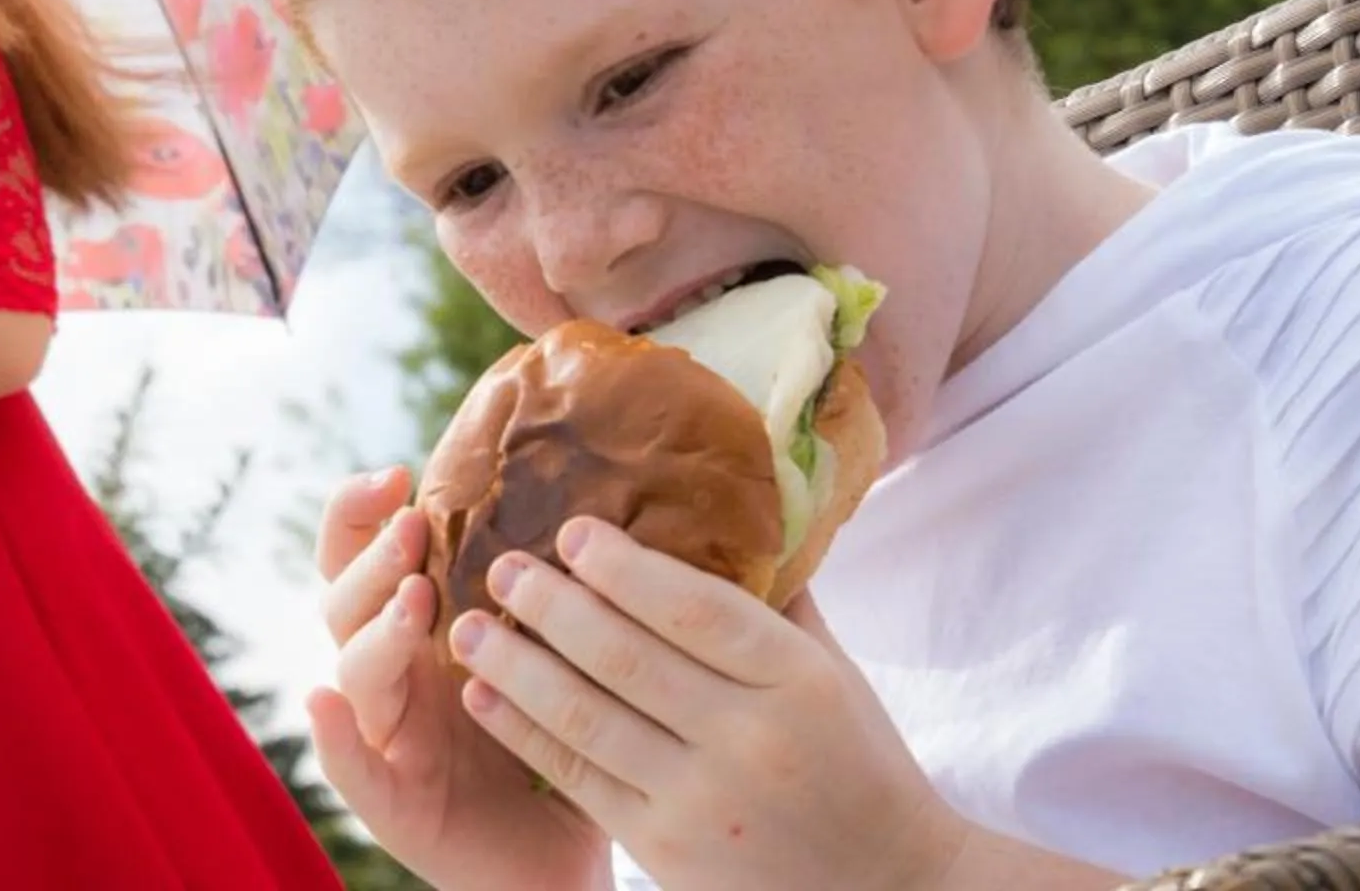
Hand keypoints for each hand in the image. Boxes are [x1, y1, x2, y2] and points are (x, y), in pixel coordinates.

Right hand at [308, 468, 609, 890]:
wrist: (559, 860)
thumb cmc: (563, 744)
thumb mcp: (560, 654)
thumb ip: (559, 587)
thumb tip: (619, 489)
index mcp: (419, 629)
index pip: (364, 553)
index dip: (363, 510)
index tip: (399, 472)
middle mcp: (390, 673)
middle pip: (349, 599)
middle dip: (376, 557)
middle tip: (416, 527)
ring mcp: (384, 735)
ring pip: (354, 671)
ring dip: (377, 630)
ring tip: (413, 600)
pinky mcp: (390, 801)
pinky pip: (350, 767)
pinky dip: (335, 737)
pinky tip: (324, 705)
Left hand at [453, 516, 968, 890]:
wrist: (892, 889)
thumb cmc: (856, 761)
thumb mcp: (834, 674)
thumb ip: (775, 600)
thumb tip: (729, 507)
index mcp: (797, 681)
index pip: (695, 608)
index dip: (624, 567)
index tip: (571, 530)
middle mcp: (749, 739)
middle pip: (626, 657)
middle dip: (550, 606)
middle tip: (500, 565)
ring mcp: (704, 801)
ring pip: (587, 717)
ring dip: (515, 666)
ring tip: (467, 626)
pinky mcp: (668, 851)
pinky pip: (578, 779)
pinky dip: (523, 733)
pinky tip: (484, 698)